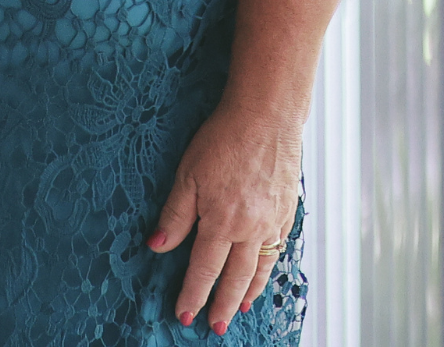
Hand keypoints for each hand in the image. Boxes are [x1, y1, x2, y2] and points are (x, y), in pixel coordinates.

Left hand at [149, 105, 302, 335]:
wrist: (267, 118)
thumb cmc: (223, 140)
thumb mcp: (188, 175)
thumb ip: (175, 214)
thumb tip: (156, 246)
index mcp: (222, 222)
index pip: (203, 269)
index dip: (193, 294)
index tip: (184, 314)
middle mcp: (250, 229)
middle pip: (234, 278)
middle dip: (222, 304)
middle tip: (215, 326)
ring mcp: (272, 223)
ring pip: (259, 269)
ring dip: (247, 292)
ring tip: (239, 310)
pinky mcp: (286, 212)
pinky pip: (276, 250)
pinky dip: (268, 268)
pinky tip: (262, 274)